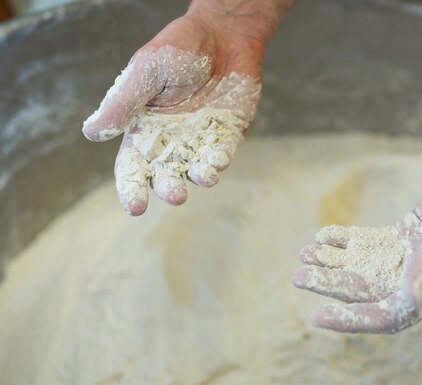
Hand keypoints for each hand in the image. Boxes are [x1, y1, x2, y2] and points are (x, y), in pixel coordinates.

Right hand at [82, 1, 287, 214]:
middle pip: (165, 176)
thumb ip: (123, 103)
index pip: (132, 168)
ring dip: (199, 178)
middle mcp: (171, 143)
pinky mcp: (226, 137)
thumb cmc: (179, 49)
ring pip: (196, 171)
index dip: (132, 189)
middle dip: (169, 189)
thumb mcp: (146, 70)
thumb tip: (90, 132)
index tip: (136, 207)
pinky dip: (221, 160)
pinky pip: (222, 156)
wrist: (223, 35)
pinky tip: (219, 158)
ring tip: (203, 177)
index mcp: (143, 131)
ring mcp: (200, 142)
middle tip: (174, 195)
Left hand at [293, 121, 421, 332]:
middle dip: (334, 286)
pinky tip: (325, 235)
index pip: (390, 315)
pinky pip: (375, 246)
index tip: (315, 315)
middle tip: (299, 274)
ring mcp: (419, 256)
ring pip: (369, 269)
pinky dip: (349, 243)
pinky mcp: (414, 235)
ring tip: (304, 253)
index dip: (352, 319)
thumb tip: (412, 296)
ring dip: (336, 264)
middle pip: (372, 291)